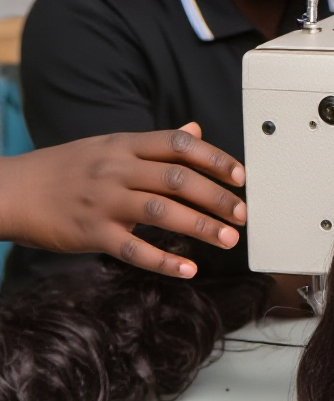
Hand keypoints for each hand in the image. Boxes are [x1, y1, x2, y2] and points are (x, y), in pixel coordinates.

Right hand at [0, 123, 245, 276]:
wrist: (11, 190)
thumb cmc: (65, 168)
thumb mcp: (109, 145)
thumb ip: (155, 143)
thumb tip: (196, 131)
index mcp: (124, 145)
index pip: (179, 145)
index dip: (215, 158)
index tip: (241, 176)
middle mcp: (117, 170)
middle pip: (178, 180)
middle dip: (217, 197)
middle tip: (243, 214)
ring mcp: (104, 202)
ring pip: (162, 213)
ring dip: (201, 227)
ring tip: (228, 240)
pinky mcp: (91, 233)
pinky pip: (134, 249)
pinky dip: (164, 261)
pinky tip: (189, 269)